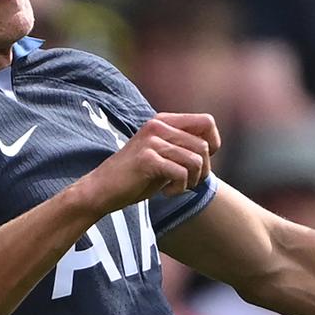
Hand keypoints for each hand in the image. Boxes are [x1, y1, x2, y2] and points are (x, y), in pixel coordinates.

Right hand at [76, 113, 220, 215]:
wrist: (101, 190)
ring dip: (192, 181)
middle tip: (188, 182)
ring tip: (177, 187)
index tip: (200, 163)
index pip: (207, 121)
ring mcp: (152, 141)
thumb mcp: (162, 155)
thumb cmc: (136, 177)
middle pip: (204, 145)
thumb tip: (213, 146)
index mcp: (163, 121)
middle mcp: (158, 126)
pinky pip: (181, 173)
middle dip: (203, 170)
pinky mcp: (147, 159)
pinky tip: (167, 193)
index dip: (213, 144)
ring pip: (195, 160)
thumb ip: (183, 146)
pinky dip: (179, 188)